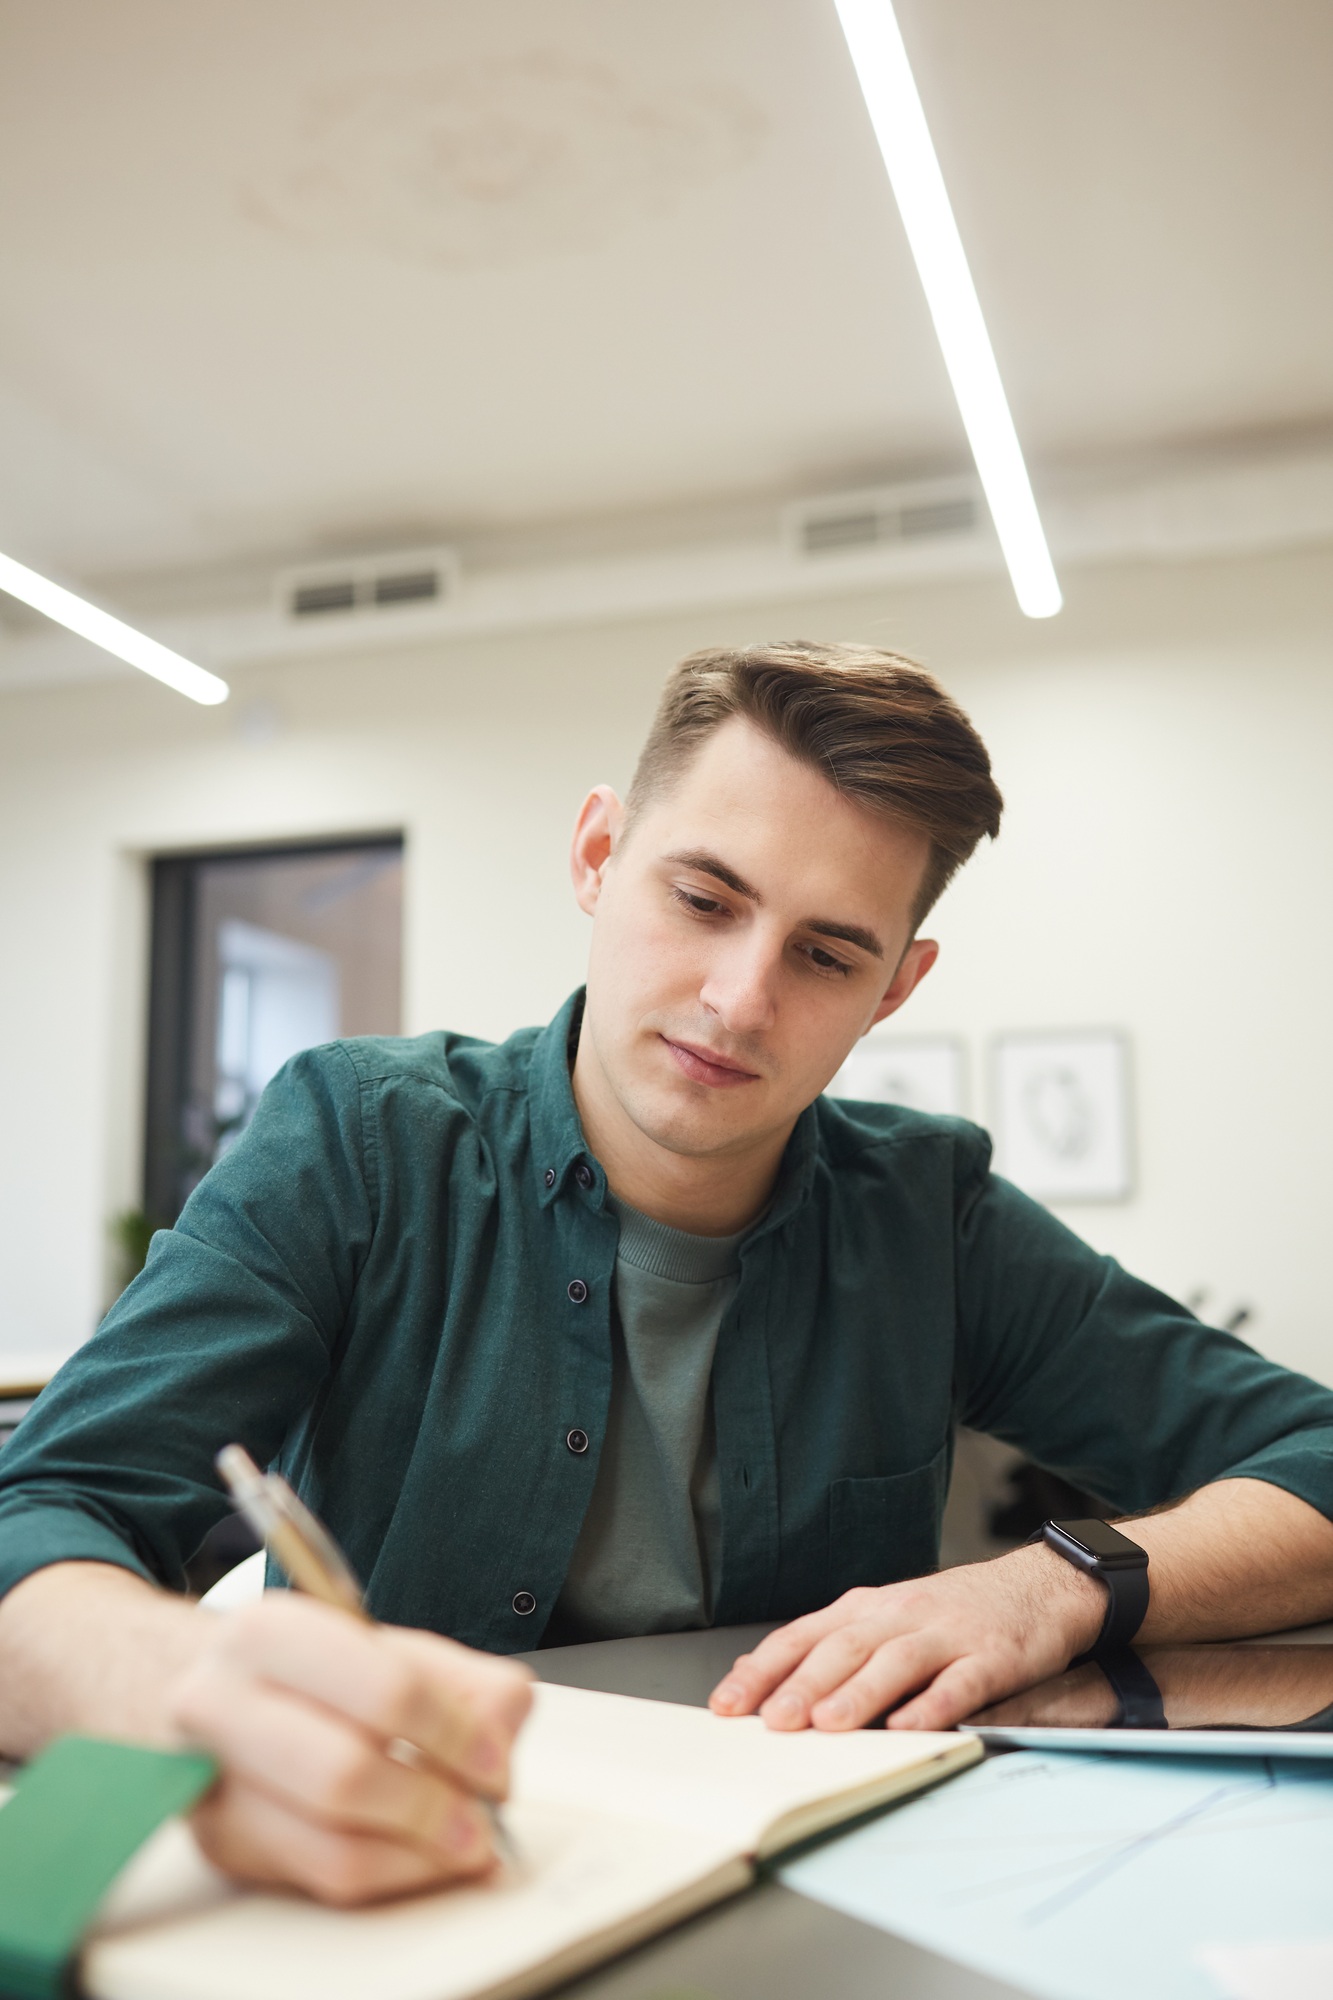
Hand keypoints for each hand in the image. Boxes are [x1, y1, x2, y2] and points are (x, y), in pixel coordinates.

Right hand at [169, 1594, 532, 1903]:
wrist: (207, 1688)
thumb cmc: (304, 1669)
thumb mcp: (380, 1644)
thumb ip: (457, 1677)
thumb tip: (505, 1724)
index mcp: (273, 1631)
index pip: (383, 1689)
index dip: (456, 1737)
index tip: (496, 1766)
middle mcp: (221, 1702)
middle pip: (346, 1775)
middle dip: (434, 1808)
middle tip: (482, 1822)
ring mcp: (210, 1780)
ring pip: (330, 1844)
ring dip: (417, 1856)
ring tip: (462, 1848)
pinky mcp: (221, 1842)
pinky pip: (317, 1878)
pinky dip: (386, 1875)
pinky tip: (418, 1859)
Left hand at [709, 1547, 1104, 1731]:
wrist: (1038, 1586)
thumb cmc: (951, 1614)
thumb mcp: (887, 1620)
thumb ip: (835, 1649)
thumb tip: (766, 1684)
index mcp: (867, 1608)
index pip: (803, 1635)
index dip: (763, 1669)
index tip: (726, 1703)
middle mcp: (900, 1615)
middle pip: (843, 1648)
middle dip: (803, 1685)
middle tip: (770, 1721)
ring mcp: (947, 1634)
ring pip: (896, 1662)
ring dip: (860, 1694)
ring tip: (828, 1725)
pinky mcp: (992, 1656)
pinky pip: (961, 1682)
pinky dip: (934, 1704)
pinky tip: (912, 1727)